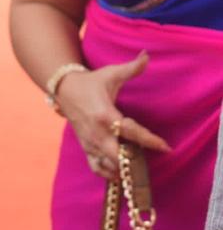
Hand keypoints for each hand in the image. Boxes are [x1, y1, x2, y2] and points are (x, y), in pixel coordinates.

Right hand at [55, 52, 170, 180]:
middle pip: (119, 157)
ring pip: (109, 166)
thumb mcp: (110, 74)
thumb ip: (131, 68)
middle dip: (135, 162)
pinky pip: (97, 168)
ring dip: (123, 169)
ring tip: (136, 167)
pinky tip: (120, 174)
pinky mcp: (85, 147)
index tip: (166, 147)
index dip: (151, 141)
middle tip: (148, 161)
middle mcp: (97, 132)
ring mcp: (90, 142)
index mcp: (106, 115)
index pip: (132, 132)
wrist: (62, 87)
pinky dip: (108, 174)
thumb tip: (147, 56)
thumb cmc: (90, 81)